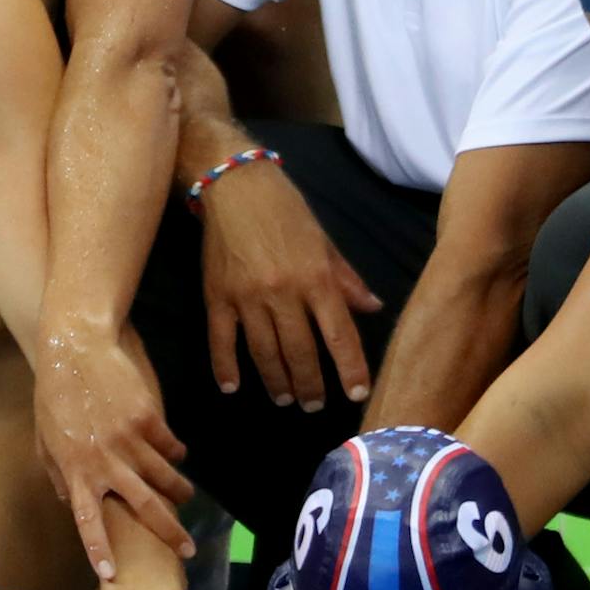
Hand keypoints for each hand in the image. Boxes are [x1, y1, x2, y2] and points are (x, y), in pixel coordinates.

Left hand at [36, 324, 195, 580]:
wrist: (77, 349)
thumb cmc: (54, 394)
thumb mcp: (44, 438)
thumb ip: (56, 473)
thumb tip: (70, 501)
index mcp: (75, 470)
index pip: (87, 519)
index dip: (99, 548)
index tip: (111, 574)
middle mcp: (105, 460)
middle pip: (144, 506)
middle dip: (170, 533)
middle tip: (188, 551)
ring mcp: (129, 439)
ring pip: (165, 477)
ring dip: (180, 492)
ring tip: (187, 499)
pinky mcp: (148, 417)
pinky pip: (170, 446)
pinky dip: (177, 455)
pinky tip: (178, 456)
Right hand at [199, 160, 380, 410]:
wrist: (235, 184)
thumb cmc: (286, 210)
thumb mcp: (323, 241)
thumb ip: (346, 279)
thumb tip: (373, 308)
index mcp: (316, 278)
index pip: (339, 335)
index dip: (350, 368)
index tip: (357, 394)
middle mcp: (283, 292)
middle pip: (301, 352)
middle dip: (310, 385)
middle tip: (314, 404)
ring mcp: (247, 297)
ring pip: (265, 353)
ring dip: (277, 382)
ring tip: (285, 399)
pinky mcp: (216, 296)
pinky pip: (221, 341)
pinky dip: (225, 367)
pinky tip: (233, 387)